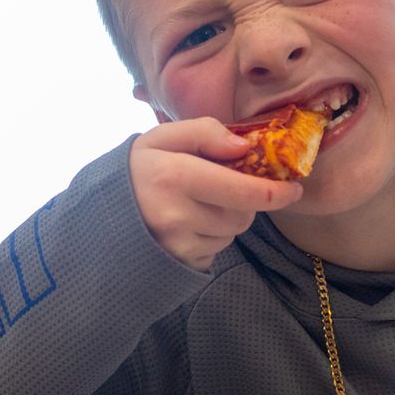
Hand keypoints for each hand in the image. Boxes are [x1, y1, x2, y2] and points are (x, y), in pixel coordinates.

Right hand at [129, 118, 303, 270]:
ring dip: (226, 218)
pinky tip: (187, 225)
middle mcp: (176, 215)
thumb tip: (245, 146)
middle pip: (243, 214)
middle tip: (223, 187)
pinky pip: (215, 249)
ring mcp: (177, 244)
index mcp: (173, 176)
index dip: (275, 191)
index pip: (243, 189)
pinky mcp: (179, 263)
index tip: (293, 188)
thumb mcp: (161, 138)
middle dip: (244, 201)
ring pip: (231, 233)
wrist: (101, 215)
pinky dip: (211, 236)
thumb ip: (203, 132)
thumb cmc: (137, 171)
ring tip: (196, 204)